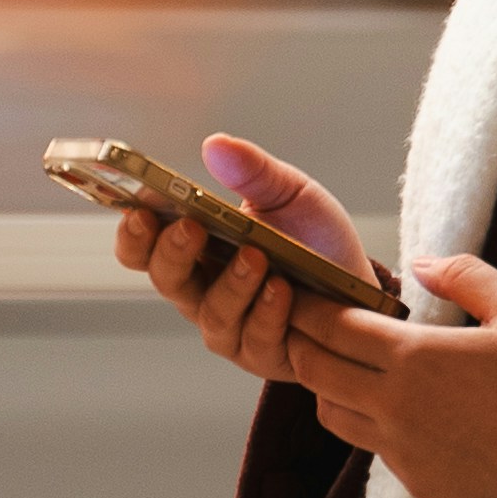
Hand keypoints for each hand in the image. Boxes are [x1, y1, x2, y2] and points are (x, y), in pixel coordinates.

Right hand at [113, 137, 370, 387]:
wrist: (362, 286)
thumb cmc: (315, 240)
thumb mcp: (290, 194)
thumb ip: (254, 172)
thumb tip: (216, 144)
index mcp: (195, 248)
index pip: (143, 247)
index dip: (134, 232)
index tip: (139, 209)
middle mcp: (202, 290)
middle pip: (166, 279)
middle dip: (172, 252)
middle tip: (190, 228)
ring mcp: (230, 325)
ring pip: (211, 313)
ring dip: (232, 283)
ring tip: (255, 257)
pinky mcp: (261, 353)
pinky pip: (255, 339)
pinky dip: (268, 312)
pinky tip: (282, 291)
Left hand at [281, 253, 496, 497]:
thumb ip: (465, 275)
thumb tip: (420, 263)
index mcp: (417, 356)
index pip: (334, 326)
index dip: (308, 307)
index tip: (297, 293)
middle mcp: (396, 404)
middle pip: (315, 371)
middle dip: (300, 343)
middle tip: (301, 327)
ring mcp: (401, 448)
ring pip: (332, 414)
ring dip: (326, 387)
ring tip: (338, 369)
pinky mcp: (415, 480)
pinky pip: (371, 448)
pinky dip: (367, 424)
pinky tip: (391, 410)